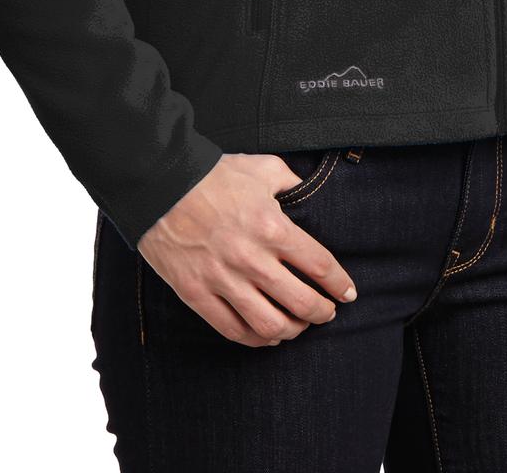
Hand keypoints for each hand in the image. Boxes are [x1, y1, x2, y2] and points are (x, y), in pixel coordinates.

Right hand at [135, 152, 358, 346]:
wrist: (160, 184)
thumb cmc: (212, 174)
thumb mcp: (261, 168)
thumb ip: (289, 181)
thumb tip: (305, 192)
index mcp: (271, 226)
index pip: (319, 265)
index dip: (338, 284)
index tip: (347, 293)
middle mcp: (251, 258)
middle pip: (300, 302)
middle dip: (321, 313)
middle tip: (327, 313)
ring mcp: (222, 279)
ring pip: (269, 325)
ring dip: (292, 331)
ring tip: (298, 326)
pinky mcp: (196, 294)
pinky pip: (232, 329)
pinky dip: (255, 339)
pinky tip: (266, 334)